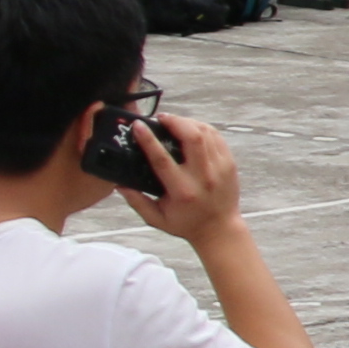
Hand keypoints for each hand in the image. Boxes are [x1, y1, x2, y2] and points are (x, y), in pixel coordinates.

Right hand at [120, 105, 246, 234]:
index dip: (149, 140)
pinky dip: (202, 128)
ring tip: (173, 121)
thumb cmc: (186, 224)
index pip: (162, 159)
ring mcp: (220, 168)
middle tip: (161, 118)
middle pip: (192, 137)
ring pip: (205, 133)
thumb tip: (119, 183)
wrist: (220, 229)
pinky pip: (216, 137)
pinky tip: (190, 128)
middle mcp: (203, 177)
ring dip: (187, 122)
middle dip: (175, 121)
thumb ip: (137, 201)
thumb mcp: (156, 218)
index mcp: (182, 191)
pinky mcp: (229, 163)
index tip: (138, 126)